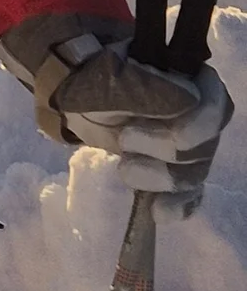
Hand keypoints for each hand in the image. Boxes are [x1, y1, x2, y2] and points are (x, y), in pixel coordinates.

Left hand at [0, 14, 233, 215]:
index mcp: (191, 79)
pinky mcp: (176, 173)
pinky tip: (159, 212)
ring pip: (195, 172)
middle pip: (205, 144)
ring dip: (160, 177)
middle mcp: (200, 113)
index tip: (146, 130)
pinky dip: (178, 206)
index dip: (193, 124)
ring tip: (124, 169)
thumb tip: (189, 99)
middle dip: (164, 149)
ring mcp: (191, 146)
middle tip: (124, 141)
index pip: (215, 104)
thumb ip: (143, 86)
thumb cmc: (93, 80)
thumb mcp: (106, 77)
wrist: (76, 98)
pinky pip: (191, 196)